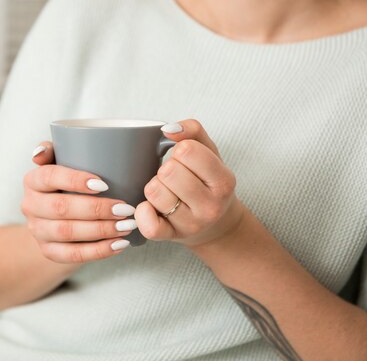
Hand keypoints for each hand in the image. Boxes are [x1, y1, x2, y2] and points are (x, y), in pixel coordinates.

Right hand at [22, 141, 136, 263]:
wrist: (56, 216)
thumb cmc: (68, 182)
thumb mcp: (62, 161)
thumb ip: (56, 148)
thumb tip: (39, 152)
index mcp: (33, 180)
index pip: (49, 177)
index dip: (75, 180)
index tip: (105, 184)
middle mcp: (30, 205)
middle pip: (61, 208)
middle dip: (97, 210)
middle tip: (126, 209)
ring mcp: (37, 231)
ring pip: (67, 233)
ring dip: (101, 231)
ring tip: (127, 226)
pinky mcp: (48, 251)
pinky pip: (72, 255)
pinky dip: (98, 251)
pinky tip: (119, 244)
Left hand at [135, 119, 245, 248]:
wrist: (216, 225)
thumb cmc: (207, 182)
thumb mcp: (209, 152)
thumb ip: (192, 131)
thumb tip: (168, 129)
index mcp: (223, 181)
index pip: (187, 150)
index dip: (180, 150)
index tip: (186, 159)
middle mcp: (211, 206)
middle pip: (168, 171)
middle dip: (166, 168)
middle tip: (175, 177)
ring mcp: (191, 224)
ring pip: (154, 192)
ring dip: (154, 187)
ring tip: (168, 191)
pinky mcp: (171, 237)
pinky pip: (148, 224)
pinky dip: (143, 212)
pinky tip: (152, 207)